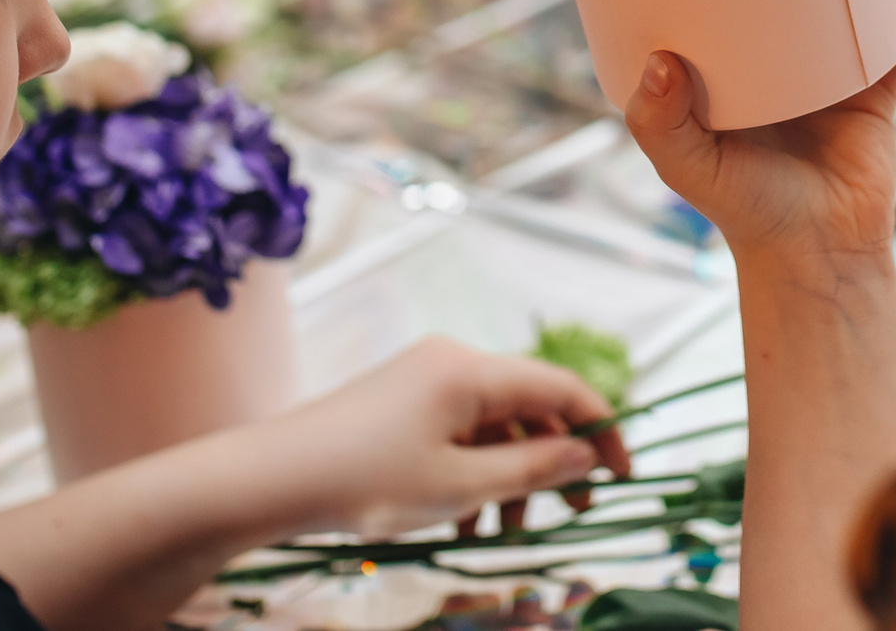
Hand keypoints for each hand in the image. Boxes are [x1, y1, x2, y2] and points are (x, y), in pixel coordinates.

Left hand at [238, 336, 630, 539]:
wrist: (270, 479)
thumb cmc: (365, 482)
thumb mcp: (458, 487)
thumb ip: (531, 469)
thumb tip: (584, 453)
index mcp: (471, 370)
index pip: (562, 387)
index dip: (602, 427)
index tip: (625, 473)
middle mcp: (452, 361)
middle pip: (529, 405)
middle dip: (554, 460)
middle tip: (576, 513)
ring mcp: (424, 379)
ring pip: (494, 424)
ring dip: (511, 476)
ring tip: (506, 534)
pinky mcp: (401, 401)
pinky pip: (459, 431)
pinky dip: (474, 472)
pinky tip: (465, 524)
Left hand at [623, 0, 895, 261]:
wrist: (816, 255)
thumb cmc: (744, 211)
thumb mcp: (690, 167)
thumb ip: (662, 124)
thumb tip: (659, 63)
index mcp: (733, 71)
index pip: (721, 6)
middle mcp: (782, 65)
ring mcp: (831, 76)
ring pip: (848, 10)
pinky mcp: (875, 97)